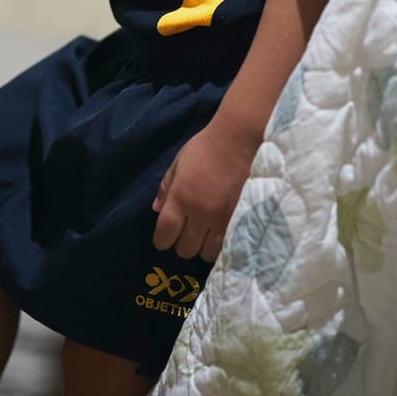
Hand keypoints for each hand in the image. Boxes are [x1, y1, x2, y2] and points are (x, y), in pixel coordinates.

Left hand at [151, 119, 258, 260]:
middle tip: (185, 232)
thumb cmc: (204, 148)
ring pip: (207, 253)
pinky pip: (226, 245)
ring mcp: (221, 219)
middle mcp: (199, 213)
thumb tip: (156, 210)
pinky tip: (218, 234)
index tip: (164, 237)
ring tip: (204, 235)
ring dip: (202, 247)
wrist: (238, 141)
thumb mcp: (177, 164)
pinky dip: (220, 245)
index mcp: (180, 198)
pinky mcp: (239, 219)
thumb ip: (165, 189)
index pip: (165, 235)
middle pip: (185, 249)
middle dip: (181, 244)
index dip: (161, 240)